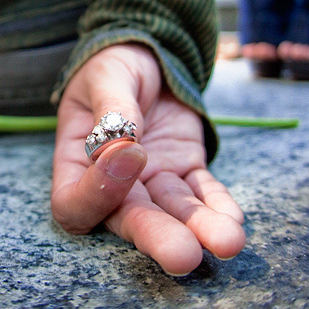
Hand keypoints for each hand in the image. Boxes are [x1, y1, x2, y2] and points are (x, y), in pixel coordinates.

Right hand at [51, 44, 245, 274]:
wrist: (148, 53)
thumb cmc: (113, 64)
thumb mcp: (106, 75)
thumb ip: (112, 109)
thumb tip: (122, 147)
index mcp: (75, 161)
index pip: (74, 202)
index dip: (96, 195)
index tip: (130, 155)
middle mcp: (111, 183)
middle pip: (128, 220)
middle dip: (157, 236)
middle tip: (183, 254)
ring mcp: (151, 180)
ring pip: (172, 213)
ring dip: (199, 228)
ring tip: (228, 241)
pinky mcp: (185, 169)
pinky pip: (203, 193)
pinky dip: (219, 206)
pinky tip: (234, 221)